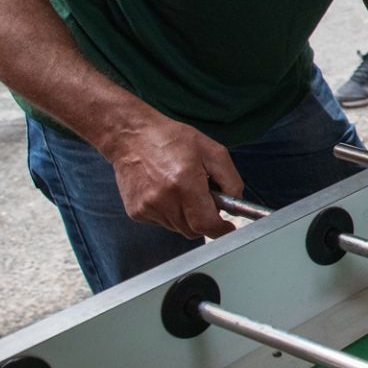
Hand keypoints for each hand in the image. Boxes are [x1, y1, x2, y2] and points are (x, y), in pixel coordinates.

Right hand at [106, 115, 242, 239]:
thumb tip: (235, 203)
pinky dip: (170, 213)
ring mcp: (147, 208)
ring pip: (178, 227)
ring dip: (186, 216)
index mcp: (185, 184)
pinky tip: (165, 192)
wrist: (131, 136)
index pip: (206, 224)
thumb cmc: (171, 140)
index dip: (220, 229)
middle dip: (204, 220)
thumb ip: (231, 180)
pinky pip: (162, 222)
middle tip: (203, 198)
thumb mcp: (213, 151)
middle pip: (193, 230)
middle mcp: (164, 199)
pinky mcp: (136, 212)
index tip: (227, 226)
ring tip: (181, 189)